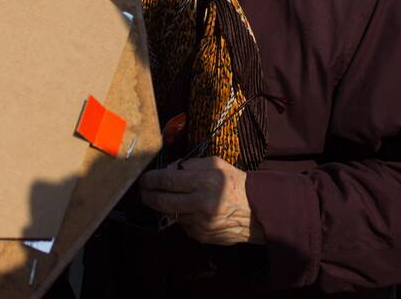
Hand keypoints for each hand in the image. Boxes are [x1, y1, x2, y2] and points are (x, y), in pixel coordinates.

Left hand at [139, 156, 262, 245]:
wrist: (256, 211)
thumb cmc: (234, 183)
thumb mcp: (216, 164)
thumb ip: (190, 165)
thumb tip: (169, 170)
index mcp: (205, 181)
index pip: (167, 180)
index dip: (151, 179)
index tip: (144, 178)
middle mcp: (201, 203)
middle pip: (162, 201)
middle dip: (148, 195)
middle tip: (144, 190)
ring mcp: (200, 222)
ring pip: (170, 214)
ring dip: (164, 206)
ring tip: (165, 197)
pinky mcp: (201, 235)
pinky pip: (182, 224)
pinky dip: (180, 216)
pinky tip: (188, 209)